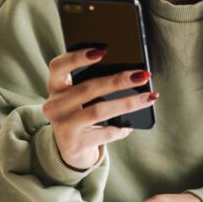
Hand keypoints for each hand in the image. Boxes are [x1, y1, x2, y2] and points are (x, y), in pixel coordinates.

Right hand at [42, 47, 157, 170]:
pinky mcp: (74, 144)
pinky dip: (120, 128)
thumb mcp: (79, 98)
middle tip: (142, 76)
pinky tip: (130, 126)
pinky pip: (104, 133)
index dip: (77, 57)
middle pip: (88, 88)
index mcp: (55, 87)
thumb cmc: (81, 115)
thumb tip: (130, 74)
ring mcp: (62, 125)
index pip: (58, 66)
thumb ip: (92, 84)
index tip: (102, 51)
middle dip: (118, 80)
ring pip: (99, 110)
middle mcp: (54, 105)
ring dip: (127, 103)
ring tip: (148, 97)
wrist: (72, 150)